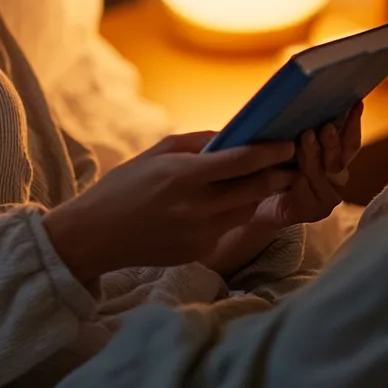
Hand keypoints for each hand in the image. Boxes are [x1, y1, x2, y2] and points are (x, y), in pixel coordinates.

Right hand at [42, 133, 295, 284]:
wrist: (95, 236)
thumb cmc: (122, 187)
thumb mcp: (154, 155)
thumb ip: (194, 143)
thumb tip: (230, 136)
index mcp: (184, 176)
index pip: (243, 162)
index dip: (271, 152)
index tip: (289, 143)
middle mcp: (197, 207)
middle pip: (256, 189)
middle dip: (279, 175)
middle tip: (292, 163)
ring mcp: (201, 232)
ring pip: (247, 210)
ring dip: (260, 195)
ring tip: (268, 179)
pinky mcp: (200, 251)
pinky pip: (227, 227)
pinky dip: (231, 213)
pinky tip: (225, 203)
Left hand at [253, 102, 362, 227]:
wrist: (256, 203)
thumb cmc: (271, 168)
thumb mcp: (286, 145)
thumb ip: (300, 131)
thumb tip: (300, 100)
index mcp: (334, 159)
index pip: (349, 141)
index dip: (354, 124)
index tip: (355, 104)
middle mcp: (335, 177)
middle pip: (340, 157)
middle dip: (332, 141)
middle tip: (325, 127)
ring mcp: (327, 196)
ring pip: (323, 174)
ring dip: (314, 157)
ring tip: (305, 139)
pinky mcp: (313, 211)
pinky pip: (309, 194)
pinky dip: (301, 183)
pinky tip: (296, 175)